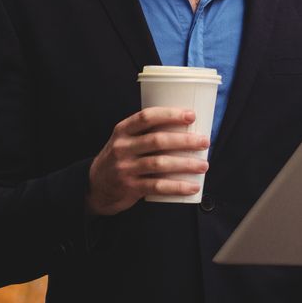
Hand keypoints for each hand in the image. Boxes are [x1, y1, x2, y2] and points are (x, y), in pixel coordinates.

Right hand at [85, 107, 209, 216]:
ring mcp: (125, 168)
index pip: (146, 117)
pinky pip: (157, 187)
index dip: (170, 114)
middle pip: (157, 140)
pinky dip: (177, 187)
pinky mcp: (130, 187)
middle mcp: (122, 147)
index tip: (191, 115)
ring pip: (159, 164)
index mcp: (123, 130)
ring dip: (185, 164)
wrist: (96, 186)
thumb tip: (189, 127)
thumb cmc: (121, 157)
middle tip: (205, 141)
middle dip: (185, 140)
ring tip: (204, 165)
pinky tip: (192, 187)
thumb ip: (148, 132)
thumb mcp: (126, 140)